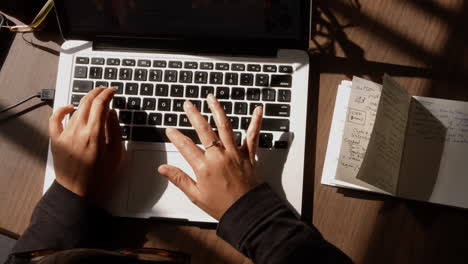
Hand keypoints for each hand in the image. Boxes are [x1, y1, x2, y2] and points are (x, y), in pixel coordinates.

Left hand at [49, 87, 121, 205]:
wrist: (78, 191)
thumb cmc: (98, 176)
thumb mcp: (116, 154)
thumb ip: (114, 130)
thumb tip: (112, 113)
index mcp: (95, 134)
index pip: (101, 104)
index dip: (107, 94)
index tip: (112, 91)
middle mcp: (78, 131)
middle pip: (87, 102)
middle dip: (97, 92)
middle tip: (104, 90)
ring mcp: (65, 134)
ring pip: (75, 109)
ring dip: (85, 100)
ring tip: (93, 99)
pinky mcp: (56, 139)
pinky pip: (55, 119)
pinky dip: (61, 110)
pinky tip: (69, 107)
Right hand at [158, 94, 262, 219]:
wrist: (247, 211)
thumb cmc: (223, 206)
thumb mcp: (196, 195)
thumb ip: (179, 179)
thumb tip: (163, 169)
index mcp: (204, 167)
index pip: (185, 146)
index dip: (175, 136)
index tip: (169, 130)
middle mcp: (219, 156)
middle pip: (204, 130)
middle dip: (194, 115)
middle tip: (188, 104)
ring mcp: (234, 153)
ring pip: (225, 126)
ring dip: (217, 110)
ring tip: (211, 98)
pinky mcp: (248, 155)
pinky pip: (252, 136)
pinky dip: (256, 122)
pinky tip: (258, 109)